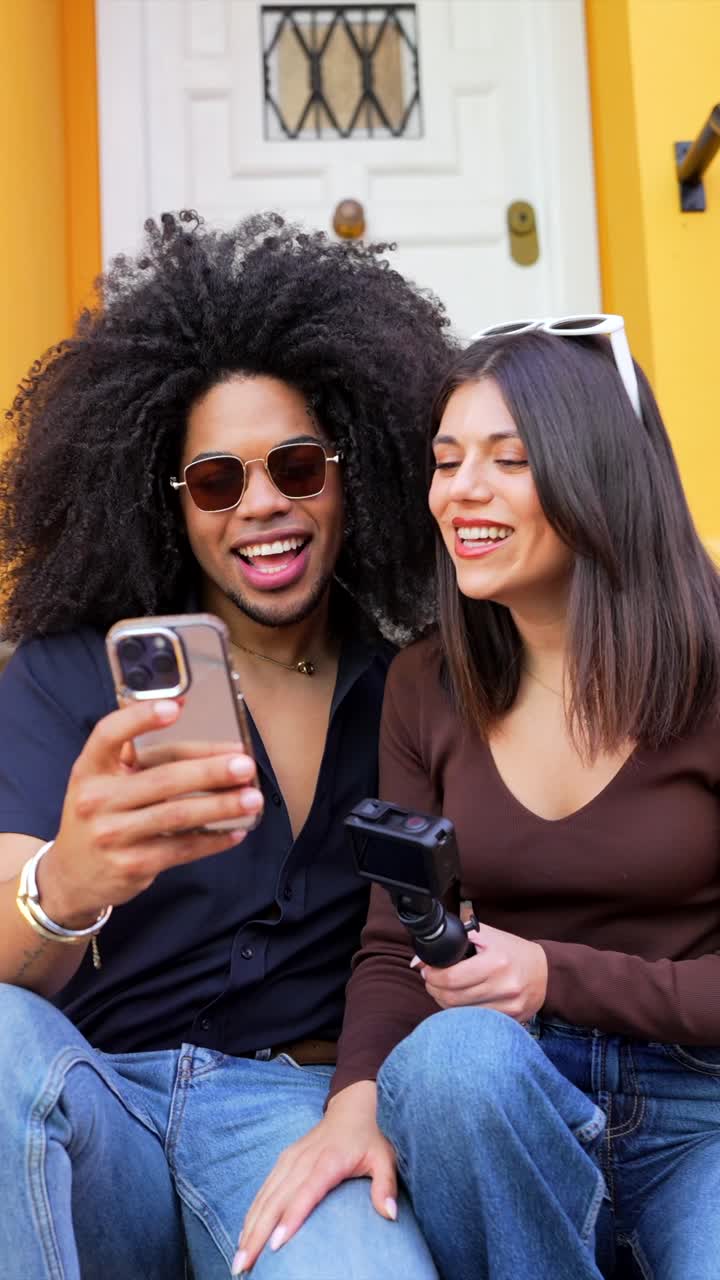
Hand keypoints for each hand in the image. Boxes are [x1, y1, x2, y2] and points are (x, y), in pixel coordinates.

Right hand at [37, 698, 262, 925]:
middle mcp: (97, 799)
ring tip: (252, 797)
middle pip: (162, 778)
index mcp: (89, 768)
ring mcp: (113, 835)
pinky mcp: (132, 865)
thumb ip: (137, 756)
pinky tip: (236, 830)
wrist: (73, 874)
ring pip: (177, 815)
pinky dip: (213, 839)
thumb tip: (194, 724)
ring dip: (221, 805)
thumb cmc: (100, 815)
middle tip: (244, 764)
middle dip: (209, 771)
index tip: (176, 707)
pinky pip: (181, 848)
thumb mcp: (102, 781)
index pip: (109, 733)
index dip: (141, 718)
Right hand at [233, 1081, 396, 1274]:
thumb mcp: (385, 1158)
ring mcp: (290, 1159)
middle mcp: (303, 1160)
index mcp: (327, 1161)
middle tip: (243, 1266)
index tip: (275, 1246)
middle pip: (276, 1200)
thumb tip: (390, 1215)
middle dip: (257, 1234)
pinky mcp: (284, 1160)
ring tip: (239, 1259)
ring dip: (249, 1227)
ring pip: (264, 1196)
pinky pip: (264, 1189)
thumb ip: (386, 1185)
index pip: (305, 1193)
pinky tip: (245, 1234)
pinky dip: (252, 1213)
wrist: (353, 1107)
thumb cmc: (371, 1137)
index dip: (290, 1219)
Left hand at [415, 923, 547, 1023]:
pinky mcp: (510, 1020)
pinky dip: (461, 1013)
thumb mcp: (488, 936)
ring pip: (461, 1013)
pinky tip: (459, 1001)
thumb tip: (419, 959)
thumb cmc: (513, 951)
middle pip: (453, 998)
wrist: (546, 973)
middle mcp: (503, 986)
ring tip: (443, 990)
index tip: (426, 971)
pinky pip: (475, 1021)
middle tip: (430, 981)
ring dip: (444, 1002)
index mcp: (496, 962)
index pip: (452, 977)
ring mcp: (508, 1007)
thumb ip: (455, 940)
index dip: (433, 976)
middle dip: (434, 989)